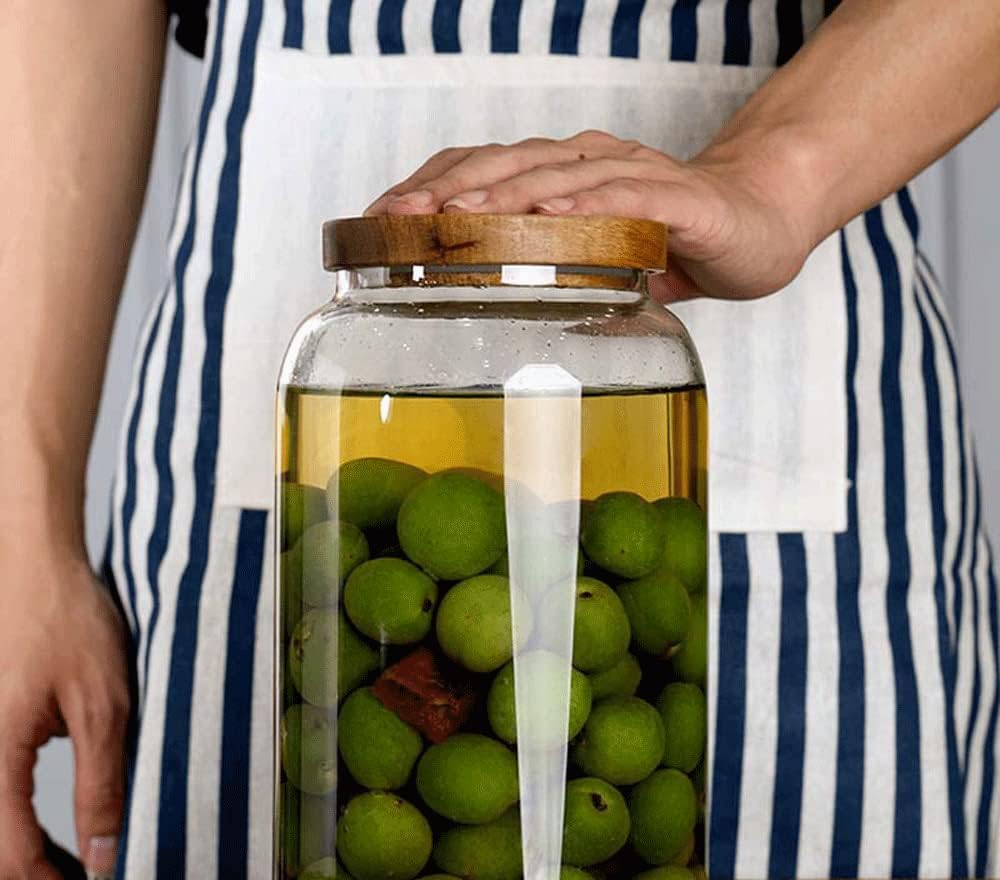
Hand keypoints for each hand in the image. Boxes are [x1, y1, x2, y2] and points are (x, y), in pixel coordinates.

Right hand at [0, 546, 129, 879]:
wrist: (33, 566)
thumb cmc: (68, 622)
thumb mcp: (104, 703)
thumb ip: (102, 780)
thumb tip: (103, 851)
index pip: (12, 854)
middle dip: (38, 877)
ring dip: (29, 853)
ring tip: (81, 862)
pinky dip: (21, 823)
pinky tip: (62, 829)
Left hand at [365, 130, 813, 303]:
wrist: (763, 220)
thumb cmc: (677, 239)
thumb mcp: (599, 264)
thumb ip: (555, 280)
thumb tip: (503, 322)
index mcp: (563, 178)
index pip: (483, 172)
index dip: (429, 190)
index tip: (378, 223)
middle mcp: (589, 165)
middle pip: (506, 164)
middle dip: (447, 189)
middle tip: (398, 219)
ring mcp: (632, 175)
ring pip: (558, 175)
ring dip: (504, 193)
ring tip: (457, 214)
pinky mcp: (677, 197)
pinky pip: (628, 195)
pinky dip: (588, 205)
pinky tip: (552, 219)